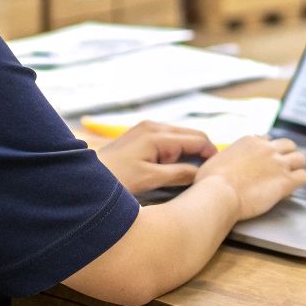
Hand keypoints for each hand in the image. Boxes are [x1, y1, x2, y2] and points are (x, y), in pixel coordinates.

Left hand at [96, 121, 217, 193]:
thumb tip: (201, 173)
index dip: (211, 153)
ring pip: (180, 137)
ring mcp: (146, 129)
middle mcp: (153, 126)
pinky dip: (177, 151)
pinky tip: (177, 166)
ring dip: (189, 152)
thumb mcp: (149, 179)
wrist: (84, 177)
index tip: (220, 168)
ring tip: (195, 172)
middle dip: (202, 151)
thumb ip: (178, 174)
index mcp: (157, 135)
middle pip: (191, 135)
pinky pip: (168, 140)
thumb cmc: (115, 179)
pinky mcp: (141, 135)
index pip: (196, 139)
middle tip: (211, 171)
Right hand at [193, 135, 305, 220]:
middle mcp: (267, 149)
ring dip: (297, 167)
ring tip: (293, 176)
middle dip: (288, 154)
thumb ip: (228, 156)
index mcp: (250, 141)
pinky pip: (303, 177)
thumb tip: (226, 161)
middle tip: (285, 166)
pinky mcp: (285, 181)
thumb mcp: (216, 158)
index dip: (268, 150)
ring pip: (300, 158)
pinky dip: (300, 181)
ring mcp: (278, 164)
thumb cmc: (211, 181)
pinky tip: (293, 188)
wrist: (218, 194)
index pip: (268, 139)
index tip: (267, 159)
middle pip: (289, 145)